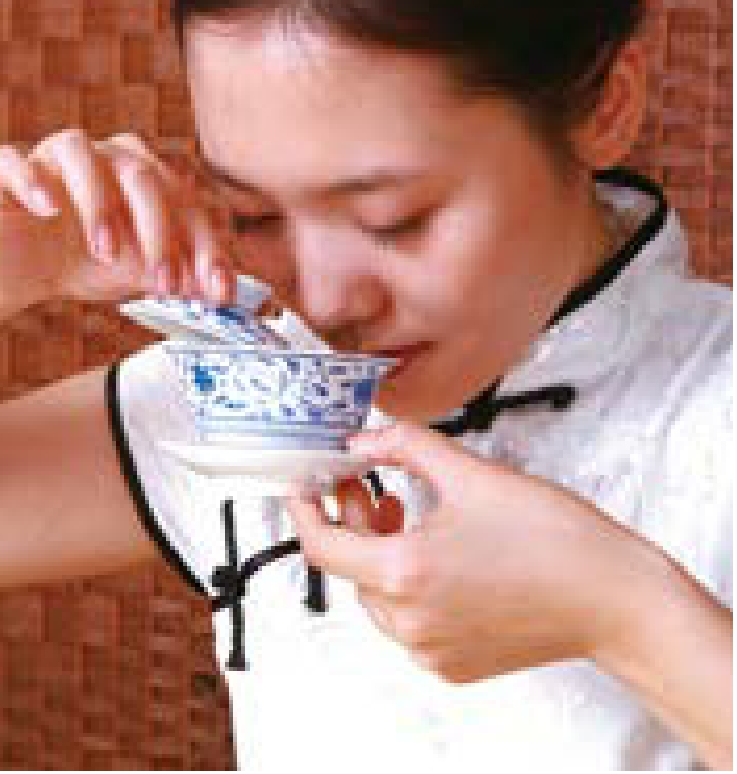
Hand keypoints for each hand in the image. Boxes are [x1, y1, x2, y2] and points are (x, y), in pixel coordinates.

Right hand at [0, 130, 238, 316]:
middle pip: (141, 176)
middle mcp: (104, 158)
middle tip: (166, 283)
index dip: (204, 247)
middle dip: (159, 234)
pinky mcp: (7, 167)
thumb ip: (178, 278)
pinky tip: (47, 209)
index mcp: (145, 179)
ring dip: (99, 204)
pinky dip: (32, 180)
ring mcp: (56, 158)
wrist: (21, 262)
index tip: (216, 289)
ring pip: (82, 153)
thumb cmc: (85, 259)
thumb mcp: (137, 275)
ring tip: (105, 253)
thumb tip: (221, 292)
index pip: (184, 204)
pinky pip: (14, 159)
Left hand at [286, 421, 639, 683]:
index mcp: (406, 573)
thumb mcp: (470, 473)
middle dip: (353, 522)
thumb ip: (405, 446)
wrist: (611, 596)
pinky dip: (408, 585)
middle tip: (369, 486)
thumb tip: (366, 440)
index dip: (304, 511)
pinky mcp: (452, 664)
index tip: (304, 489)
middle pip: (352, 568)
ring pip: (378, 595)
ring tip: (405, 515)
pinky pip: (408, 622)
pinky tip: (436, 554)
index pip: (321, 546)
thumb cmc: (554, 540)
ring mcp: (430, 650)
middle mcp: (411, 621)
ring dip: (381, 552)